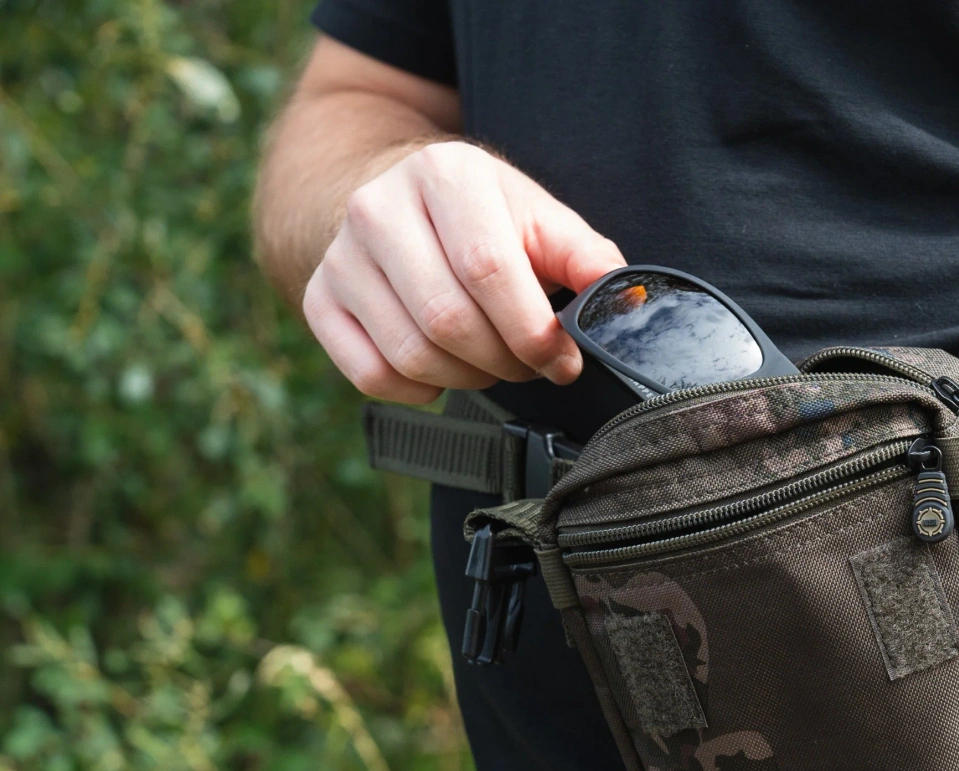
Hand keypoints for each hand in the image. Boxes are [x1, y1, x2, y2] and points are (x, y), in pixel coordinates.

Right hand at [302, 140, 625, 402]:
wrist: (398, 202)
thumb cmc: (483, 217)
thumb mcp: (540, 219)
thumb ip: (585, 257)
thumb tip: (623, 301)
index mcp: (445, 175)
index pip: (489, 270)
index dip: (533, 331)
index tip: (561, 358)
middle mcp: (378, 208)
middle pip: (449, 319)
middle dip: (505, 361)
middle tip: (528, 363)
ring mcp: (341, 255)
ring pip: (411, 353)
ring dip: (466, 379)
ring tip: (490, 362)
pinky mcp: (319, 297)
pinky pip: (370, 374)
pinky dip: (417, 390)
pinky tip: (441, 370)